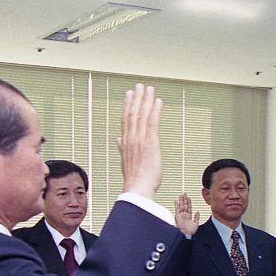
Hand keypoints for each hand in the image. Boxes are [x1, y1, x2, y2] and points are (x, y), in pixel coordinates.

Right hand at [117, 83, 162, 198]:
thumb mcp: (126, 162)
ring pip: (142, 115)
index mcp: (125, 143)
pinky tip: (158, 101)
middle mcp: (130, 139)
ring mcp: (140, 140)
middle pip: (132, 113)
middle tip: (139, 85)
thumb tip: (118, 139)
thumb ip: (122, 148)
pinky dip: (155, 110)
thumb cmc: (134, 180)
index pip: (126, 120)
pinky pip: (152, 122)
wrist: (137, 189)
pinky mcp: (150, 143)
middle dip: (136, 98)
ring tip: (148, 88)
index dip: (127, 105)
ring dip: (145, 100)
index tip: (129, 94)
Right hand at [174, 192, 199, 236]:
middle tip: (185, 194)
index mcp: (189, 216)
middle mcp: (184, 215)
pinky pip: (176, 209)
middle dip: (184, 199)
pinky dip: (176, 205)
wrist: (186, 235)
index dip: (189, 202)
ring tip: (181, 195)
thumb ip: (197, 217)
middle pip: (184, 205)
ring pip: (181, 206)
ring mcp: (181, 215)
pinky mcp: (177, 216)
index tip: (189, 198)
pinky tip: (176, 201)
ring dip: (181, 200)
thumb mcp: (196, 223)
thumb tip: (197, 212)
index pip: (189, 207)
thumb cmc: (191, 231)